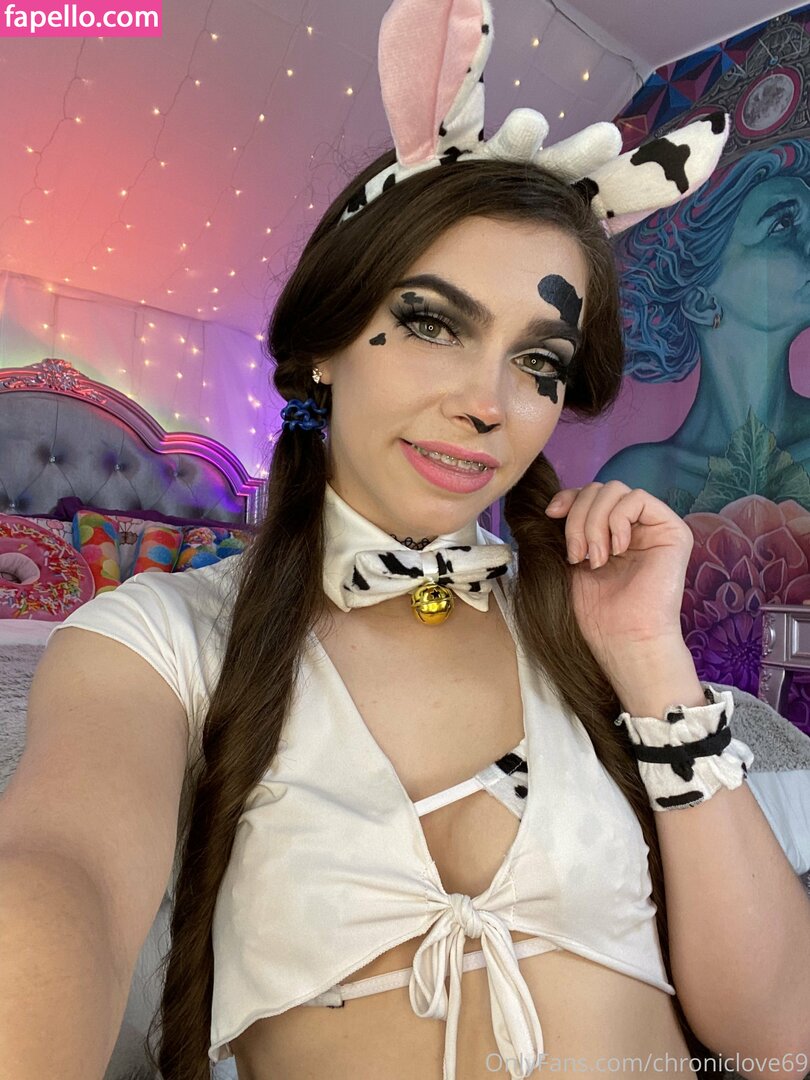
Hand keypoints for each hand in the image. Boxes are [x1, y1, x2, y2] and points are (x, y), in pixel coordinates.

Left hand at [545, 482, 697, 698]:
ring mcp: (654, 527)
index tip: (551, 516)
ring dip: (594, 523)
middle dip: (578, 518)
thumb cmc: (596, 612)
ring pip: (615, 490)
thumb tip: (552, 506)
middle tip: (577, 556)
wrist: (623, 639)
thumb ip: (566, 529)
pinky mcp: (673, 531)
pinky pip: (638, 499)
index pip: (588, 494)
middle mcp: (633, 527)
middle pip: (599, 489)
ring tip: (596, 559)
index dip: (568, 498)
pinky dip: (618, 520)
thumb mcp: (570, 561)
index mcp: (609, 533)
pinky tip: (617, 550)